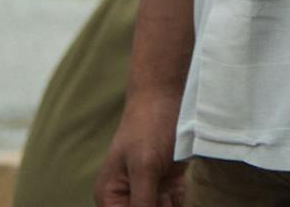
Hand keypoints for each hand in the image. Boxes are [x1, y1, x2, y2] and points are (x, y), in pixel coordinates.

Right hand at [95, 85, 185, 206]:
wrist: (168, 95)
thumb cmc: (149, 126)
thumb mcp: (145, 168)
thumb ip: (143, 201)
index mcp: (110, 196)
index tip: (160, 202)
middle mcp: (126, 195)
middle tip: (165, 193)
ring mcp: (148, 188)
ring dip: (171, 206)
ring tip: (170, 185)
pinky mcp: (166, 180)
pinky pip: (175, 202)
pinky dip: (180, 198)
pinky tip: (179, 184)